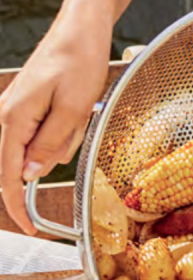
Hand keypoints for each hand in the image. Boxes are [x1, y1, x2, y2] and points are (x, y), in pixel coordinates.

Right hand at [0, 15, 112, 234]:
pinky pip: (43, 134)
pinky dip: (63, 132)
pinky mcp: (29, 108)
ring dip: (63, 141)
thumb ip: (49, 145)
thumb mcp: (73, 111)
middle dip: (51, 162)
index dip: (17, 206)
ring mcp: (16, 111)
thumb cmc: (78, 64)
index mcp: (14, 120)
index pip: (9, 175)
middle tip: (74, 131)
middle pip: (22, 163)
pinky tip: (74, 111)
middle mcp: (8, 116)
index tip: (30, 228)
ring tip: (79, 112)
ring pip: (38, 149)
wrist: (80, 33)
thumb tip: (31, 174)